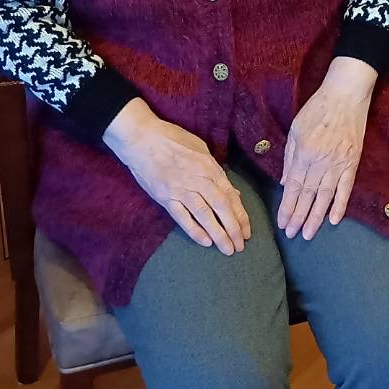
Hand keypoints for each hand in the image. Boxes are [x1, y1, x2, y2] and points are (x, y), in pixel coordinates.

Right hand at [103, 99, 250, 254]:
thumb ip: (215, 170)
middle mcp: (197, 179)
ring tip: (227, 249)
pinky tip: (205, 242)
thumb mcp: (199, 147)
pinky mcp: (164, 197)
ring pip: (204, 215)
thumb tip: (232, 191)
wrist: (140, 138)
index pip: (229, 194)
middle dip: (232, 228)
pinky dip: (193, 230)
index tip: (247, 231)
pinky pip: (181, 217)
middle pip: (220, 206)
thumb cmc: (171, 138)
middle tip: (240, 246)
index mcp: (208, 166)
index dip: (240, 214)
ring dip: (217, 233)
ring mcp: (180, 189)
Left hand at [278, 57, 375, 240]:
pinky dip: (340, 205)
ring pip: (325, 196)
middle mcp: (320, 162)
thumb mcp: (296, 128)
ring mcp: (338, 163)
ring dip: (316, 217)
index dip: (287, 207)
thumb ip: (290, 156)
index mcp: (304, 152)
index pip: (294, 187)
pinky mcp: (353, 162)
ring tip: (308, 234)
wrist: (346, 95)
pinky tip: (333, 220)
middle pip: (307, 195)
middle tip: (291, 235)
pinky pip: (346, 188)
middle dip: (298, 217)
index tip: (282, 223)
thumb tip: (286, 183)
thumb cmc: (317, 109)